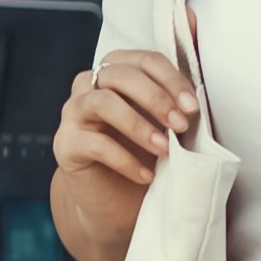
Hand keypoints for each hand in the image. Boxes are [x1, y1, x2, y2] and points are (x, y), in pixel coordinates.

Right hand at [52, 50, 196, 193]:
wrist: (114, 199)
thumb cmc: (143, 154)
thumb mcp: (164, 128)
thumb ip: (175, 109)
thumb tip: (194, 105)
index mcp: (117, 73)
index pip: (144, 61)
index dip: (171, 79)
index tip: (193, 107)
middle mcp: (90, 86)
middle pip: (120, 74)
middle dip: (156, 98)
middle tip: (181, 125)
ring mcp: (74, 113)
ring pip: (102, 102)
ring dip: (138, 125)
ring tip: (164, 149)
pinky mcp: (66, 144)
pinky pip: (95, 144)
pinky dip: (125, 159)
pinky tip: (146, 175)